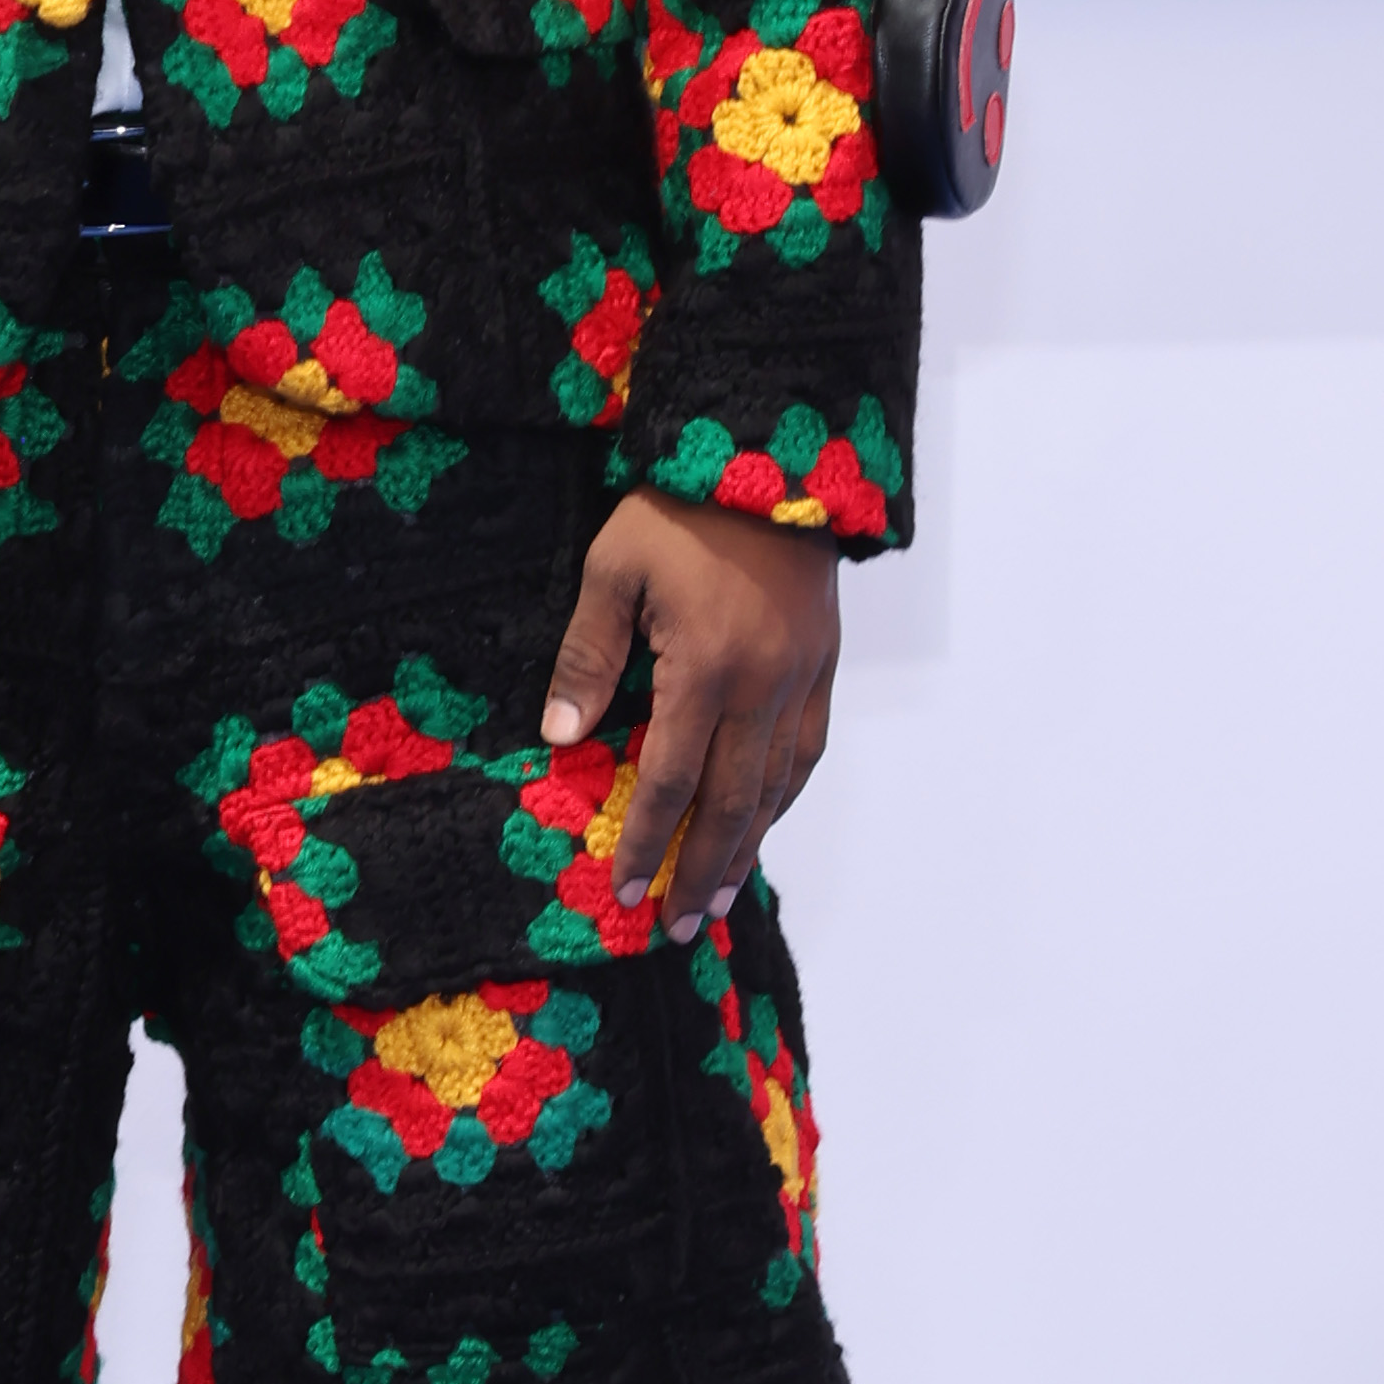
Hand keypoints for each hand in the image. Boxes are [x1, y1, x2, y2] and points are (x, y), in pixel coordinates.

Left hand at [541, 489, 839, 941]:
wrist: (772, 456)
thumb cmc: (678, 511)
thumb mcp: (613, 570)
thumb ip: (587, 658)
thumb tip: (561, 738)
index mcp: (705, 668)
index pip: (671, 780)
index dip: (648, 842)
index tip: (626, 891)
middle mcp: (762, 687)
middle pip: (731, 803)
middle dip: (701, 870)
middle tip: (677, 928)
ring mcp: (801, 679)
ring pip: (776, 787)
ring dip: (746, 847)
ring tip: (718, 896)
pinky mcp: (823, 665)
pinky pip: (807, 751)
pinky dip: (783, 797)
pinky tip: (764, 822)